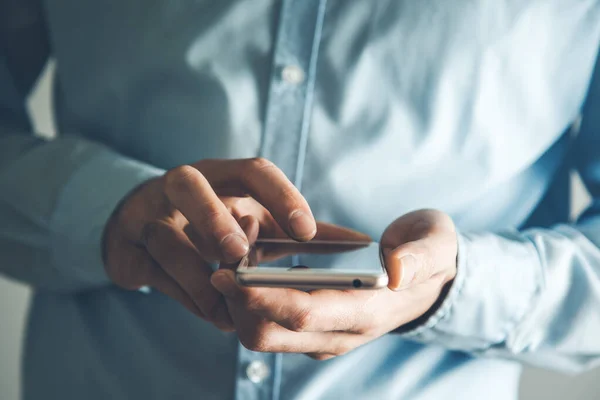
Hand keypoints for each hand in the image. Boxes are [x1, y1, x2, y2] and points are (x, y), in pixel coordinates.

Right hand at [102, 158, 316, 330]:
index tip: (307, 231)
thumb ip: (300, 229)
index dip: (281, 196)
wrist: (144, 229)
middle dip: (215, 217)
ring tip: (225, 303)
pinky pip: (152, 270)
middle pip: (192, 185)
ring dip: (196, 271)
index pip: (253, 170)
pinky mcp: (129, 247)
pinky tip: (210, 310)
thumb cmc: (216, 221)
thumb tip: (359, 241)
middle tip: (240, 252)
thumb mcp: (258, 219)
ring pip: (165, 234)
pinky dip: (184, 294)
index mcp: (224, 175)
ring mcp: (150, 214)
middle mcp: (185, 187)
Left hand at [210, 209, 456, 358]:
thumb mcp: (435, 246)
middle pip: (267, 334)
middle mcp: (339, 333)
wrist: (428, 280)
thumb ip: (419, 258)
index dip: (263, 298)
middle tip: (225, 249)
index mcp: (367, 312)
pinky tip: (247, 256)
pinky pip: (266, 322)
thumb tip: (394, 270)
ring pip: (259, 332)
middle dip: (235, 299)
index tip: (229, 274)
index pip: (304, 315)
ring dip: (235, 296)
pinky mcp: (311, 328)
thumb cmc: (429, 255)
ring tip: (234, 244)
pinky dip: (246, 296)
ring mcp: (322, 335)